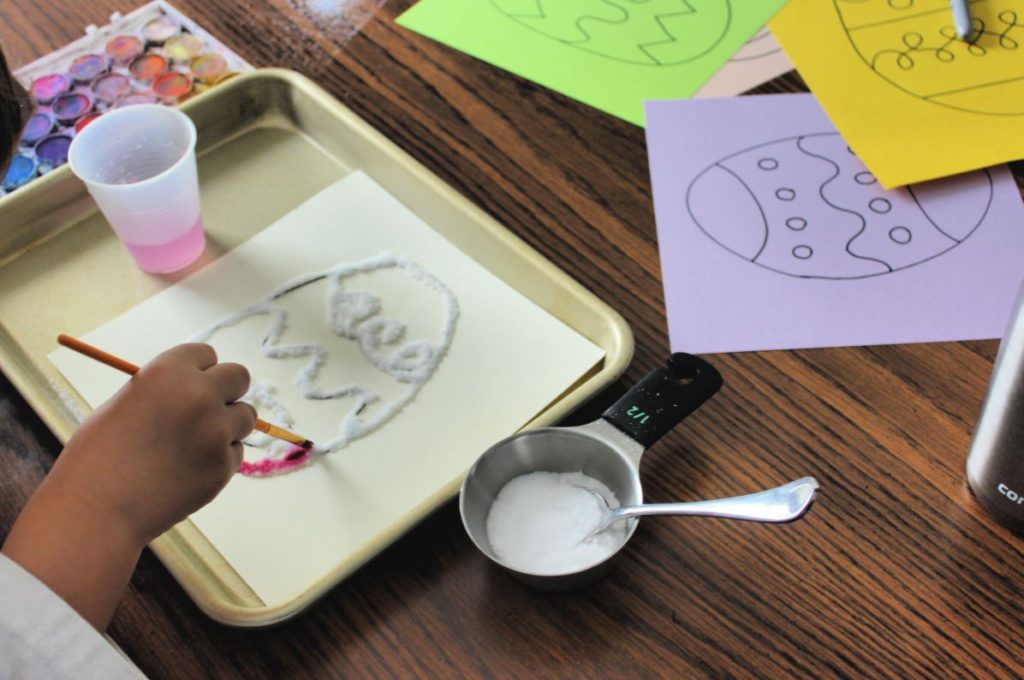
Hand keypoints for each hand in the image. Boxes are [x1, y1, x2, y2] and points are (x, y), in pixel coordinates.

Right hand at [2, 343, 254, 628]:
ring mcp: (216, 431)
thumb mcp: (125, 403)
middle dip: (227, 390)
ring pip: (246, 416)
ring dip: (228, 426)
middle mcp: (199, 395)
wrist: (96, 509)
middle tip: (210, 409)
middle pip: (240, 376)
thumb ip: (164, 390)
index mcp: (168, 372)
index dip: (198, 371)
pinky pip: (236, 452)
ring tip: (194, 444)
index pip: (206, 354)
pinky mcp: (224, 465)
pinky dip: (220, 459)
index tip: (192, 384)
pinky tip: (189, 470)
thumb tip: (197, 385)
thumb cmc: (98, 456)